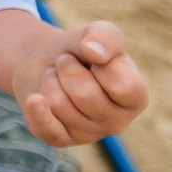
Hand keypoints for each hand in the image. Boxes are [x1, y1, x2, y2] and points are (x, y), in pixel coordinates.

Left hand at [14, 19, 150, 147]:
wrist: (44, 61)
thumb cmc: (80, 49)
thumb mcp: (97, 31)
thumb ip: (105, 35)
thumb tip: (94, 52)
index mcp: (136, 98)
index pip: (121, 85)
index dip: (97, 61)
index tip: (90, 52)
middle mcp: (118, 121)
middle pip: (85, 95)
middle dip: (66, 68)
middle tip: (65, 64)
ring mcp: (90, 134)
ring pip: (59, 104)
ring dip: (49, 81)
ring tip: (56, 78)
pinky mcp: (61, 139)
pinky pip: (46, 129)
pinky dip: (36, 110)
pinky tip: (35, 99)